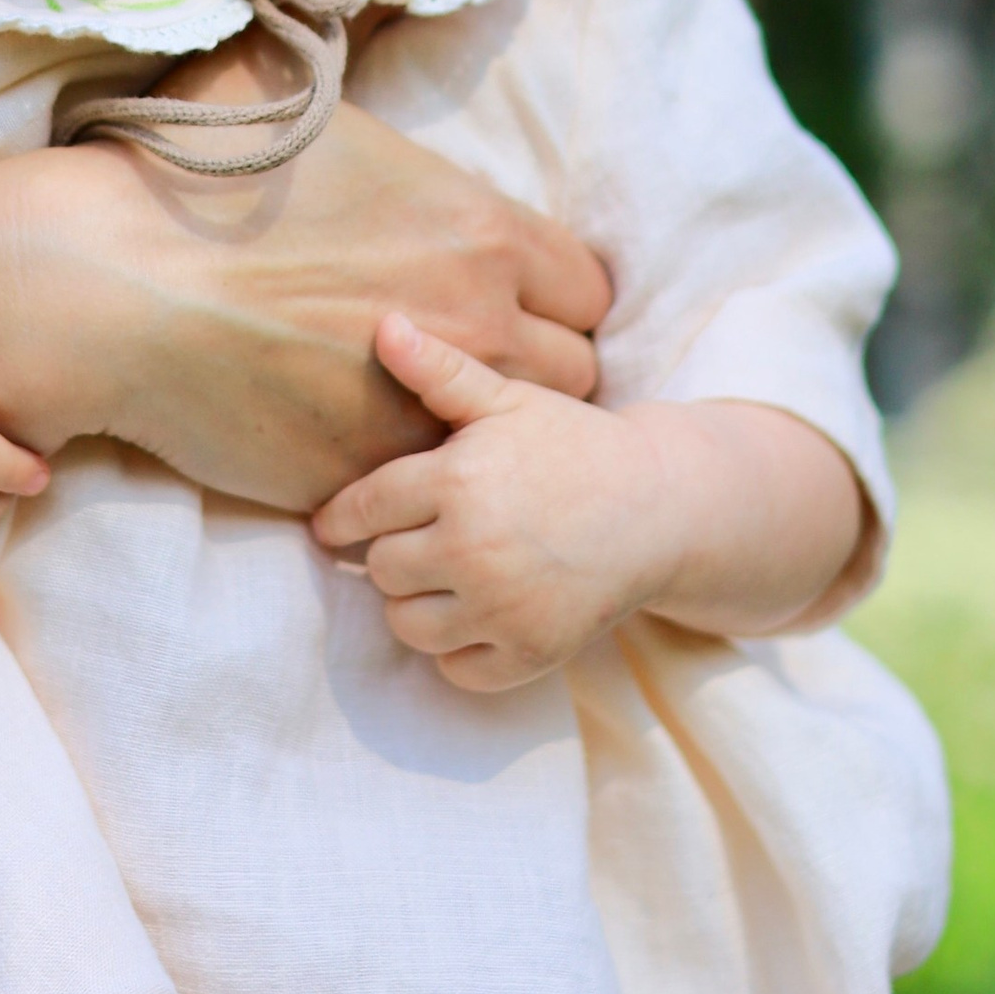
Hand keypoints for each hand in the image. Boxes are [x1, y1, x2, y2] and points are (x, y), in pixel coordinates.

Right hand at [0, 100, 613, 515]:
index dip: (549, 295)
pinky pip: (416, 480)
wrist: (108, 286)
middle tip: (468, 357)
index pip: (587, 289)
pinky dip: (396, 464)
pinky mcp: (362, 475)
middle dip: (529, 367)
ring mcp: (421, 410)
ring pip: (500, 440)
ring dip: (471, 424)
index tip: (507, 297)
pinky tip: (351, 434)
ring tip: (420, 405)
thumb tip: (352, 7)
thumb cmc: (195, 177)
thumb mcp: (286, 84)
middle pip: (571, 373)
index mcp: (479, 231)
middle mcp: (475, 324)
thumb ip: (349, 60)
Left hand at [309, 318, 870, 686]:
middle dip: (395, 551)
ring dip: (418, 603)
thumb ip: (440, 372)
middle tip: (426, 536)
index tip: (334, 524)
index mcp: (458, 482)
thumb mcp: (510, 400)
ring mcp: (502, 608)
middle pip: (380, 568)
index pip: (361, 511)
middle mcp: (473, 549)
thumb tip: (383, 325)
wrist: (660, 507)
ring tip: (449, 575)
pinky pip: (454, 669)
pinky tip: (481, 612)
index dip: (342, 517)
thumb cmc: (574, 446)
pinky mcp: (529, 653)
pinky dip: (459, 649)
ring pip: (406, 623)